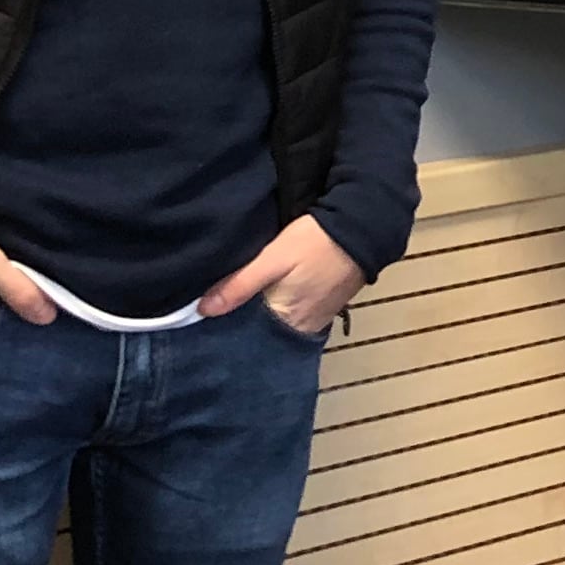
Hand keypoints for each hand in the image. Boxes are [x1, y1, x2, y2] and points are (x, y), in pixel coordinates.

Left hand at [201, 214, 365, 336]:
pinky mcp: (326, 306)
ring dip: (260, 317)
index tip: (205, 322)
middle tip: (215, 309)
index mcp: (288, 321)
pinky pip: (294, 315)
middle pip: (264, 334)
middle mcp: (304, 328)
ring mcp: (317, 318)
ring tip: (236, 302)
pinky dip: (279, 310)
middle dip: (243, 324)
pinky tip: (266, 296)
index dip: (228, 329)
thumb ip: (240, 285)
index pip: (249, 338)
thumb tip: (202, 311)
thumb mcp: (273, 258)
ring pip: (279, 325)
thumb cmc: (315, 242)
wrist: (363, 226)